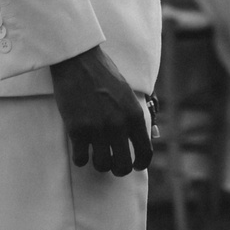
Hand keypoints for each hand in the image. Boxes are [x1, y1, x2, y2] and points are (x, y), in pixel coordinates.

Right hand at [49, 46, 152, 174]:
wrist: (78, 60)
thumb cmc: (103, 74)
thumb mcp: (127, 94)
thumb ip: (135, 116)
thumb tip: (151, 136)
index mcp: (134, 114)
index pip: (144, 152)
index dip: (140, 163)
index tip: (135, 165)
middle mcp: (118, 125)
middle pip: (122, 166)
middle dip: (118, 168)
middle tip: (113, 164)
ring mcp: (97, 129)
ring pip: (102, 165)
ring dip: (99, 163)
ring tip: (95, 154)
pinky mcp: (77, 130)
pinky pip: (81, 159)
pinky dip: (81, 158)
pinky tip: (80, 149)